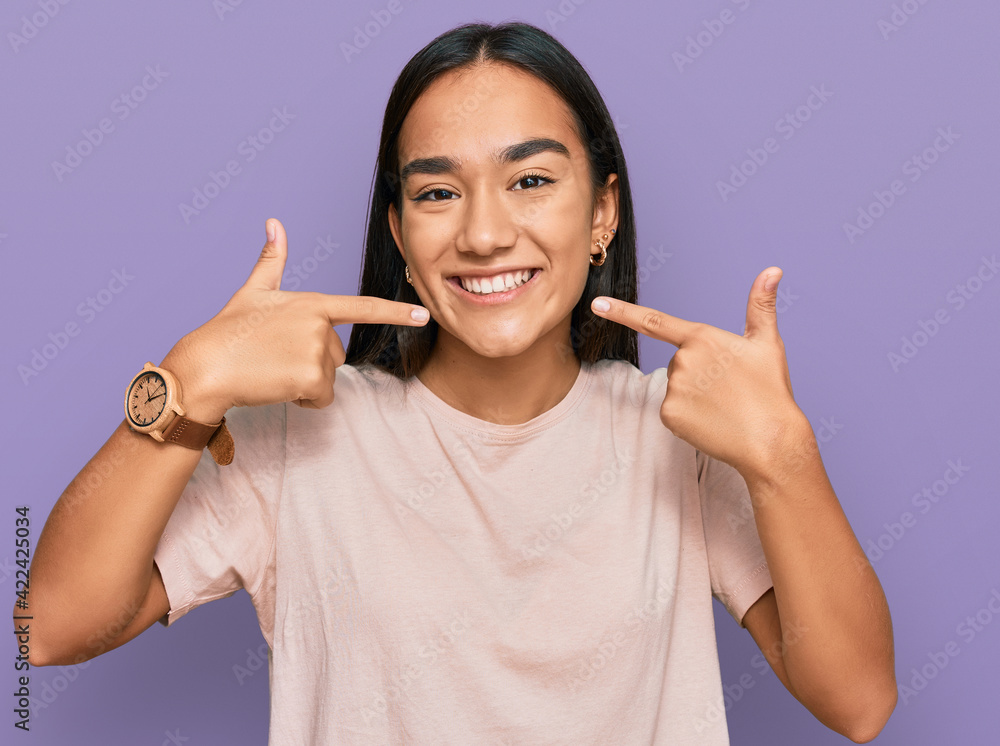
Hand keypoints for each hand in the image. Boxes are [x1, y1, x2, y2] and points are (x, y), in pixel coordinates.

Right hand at [160, 218, 429, 420]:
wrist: (206, 367)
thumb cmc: (228, 331)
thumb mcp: (253, 292)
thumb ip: (272, 261)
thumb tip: (274, 223)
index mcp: (312, 303)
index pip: (362, 308)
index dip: (395, 312)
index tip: (423, 315)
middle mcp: (320, 324)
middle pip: (335, 355)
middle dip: (311, 363)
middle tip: (276, 357)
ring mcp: (317, 350)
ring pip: (328, 378)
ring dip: (305, 382)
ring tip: (273, 370)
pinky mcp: (312, 377)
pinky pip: (321, 398)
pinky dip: (303, 400)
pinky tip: (278, 386)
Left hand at [591, 267, 807, 481]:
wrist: (771, 441)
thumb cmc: (770, 391)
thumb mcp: (767, 343)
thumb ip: (761, 304)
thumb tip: (773, 270)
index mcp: (701, 338)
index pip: (654, 321)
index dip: (622, 312)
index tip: (597, 303)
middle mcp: (681, 361)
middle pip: (680, 361)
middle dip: (700, 372)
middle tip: (730, 388)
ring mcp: (673, 389)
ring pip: (677, 386)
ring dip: (696, 394)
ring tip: (725, 405)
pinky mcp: (668, 415)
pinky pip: (674, 411)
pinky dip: (690, 416)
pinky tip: (713, 420)